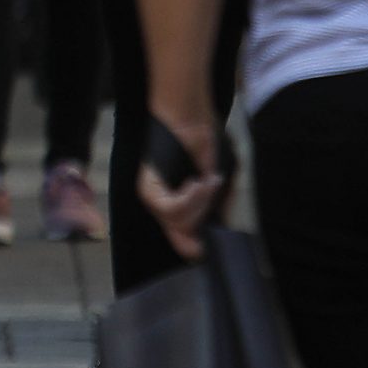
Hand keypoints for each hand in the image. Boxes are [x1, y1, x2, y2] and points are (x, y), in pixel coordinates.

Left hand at [134, 113, 225, 262]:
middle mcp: (164, 207)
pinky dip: (190, 198)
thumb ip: (215, 205)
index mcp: (180, 207)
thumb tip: (219, 226)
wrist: (190, 118)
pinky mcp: (148, 190)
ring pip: (178, 223)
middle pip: (182, 238)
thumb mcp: (218, 179)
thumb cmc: (204, 144)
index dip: (194, 249)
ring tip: (208, 182)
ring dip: (200, 203)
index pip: (183, 241)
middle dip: (202, 220)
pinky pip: (171, 209)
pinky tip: (197, 183)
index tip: (208, 249)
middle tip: (213, 190)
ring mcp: (154, 200)